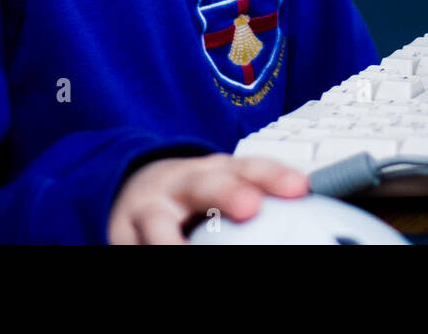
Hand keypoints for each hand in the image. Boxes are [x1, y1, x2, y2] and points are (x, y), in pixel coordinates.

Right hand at [107, 153, 309, 244]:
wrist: (126, 189)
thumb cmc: (190, 199)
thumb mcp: (220, 188)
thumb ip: (256, 196)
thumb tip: (307, 203)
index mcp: (213, 172)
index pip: (247, 167)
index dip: (274, 175)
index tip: (300, 188)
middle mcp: (180, 187)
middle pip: (204, 185)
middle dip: (227, 194)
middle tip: (250, 207)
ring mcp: (147, 213)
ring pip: (157, 226)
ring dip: (173, 242)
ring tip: (181, 252)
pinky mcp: (121, 237)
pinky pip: (134, 249)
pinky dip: (146, 255)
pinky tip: (153, 259)